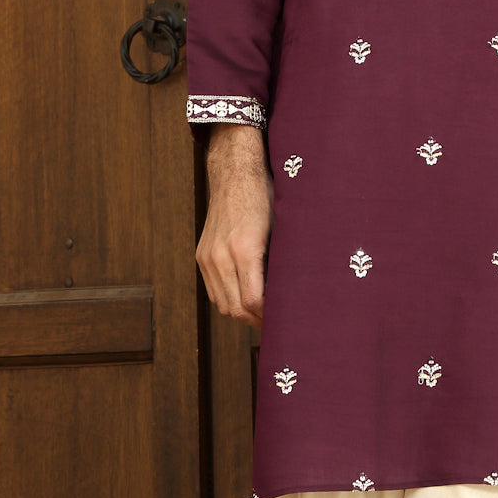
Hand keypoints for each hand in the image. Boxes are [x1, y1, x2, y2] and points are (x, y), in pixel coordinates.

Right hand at [195, 123, 272, 327]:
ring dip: (242, 312)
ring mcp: (207, 257)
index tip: (285, 319)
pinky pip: (213, 291)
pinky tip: (246, 297)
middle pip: (236, 309)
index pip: (254, 300)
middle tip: (278, 324)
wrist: (234, 173)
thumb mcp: (281, 225)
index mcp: (244, 249)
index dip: (269, 315)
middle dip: (257, 320)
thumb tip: (297, 290)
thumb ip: (283, 258)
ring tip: (264, 313)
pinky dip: (229, 300)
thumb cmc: (265, 196)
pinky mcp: (201, 256)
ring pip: (222, 304)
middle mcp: (220, 256)